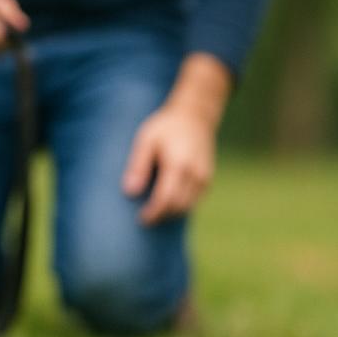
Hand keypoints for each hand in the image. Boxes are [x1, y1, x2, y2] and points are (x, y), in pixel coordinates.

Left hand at [120, 54, 230, 223]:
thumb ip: (138, 165)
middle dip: (161, 216)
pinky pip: (195, 200)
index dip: (154, 213)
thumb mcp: (146, 140)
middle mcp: (195, 174)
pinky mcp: (208, 178)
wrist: (195, 116)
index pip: (166, 198)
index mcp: (178, 164)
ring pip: (188, 206)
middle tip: (145, 219)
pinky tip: (168, 204)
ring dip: (171, 213)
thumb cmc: (165, 127)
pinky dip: (181, 206)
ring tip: (154, 212)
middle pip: (178, 206)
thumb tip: (129, 192)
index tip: (141, 219)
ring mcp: (204, 177)